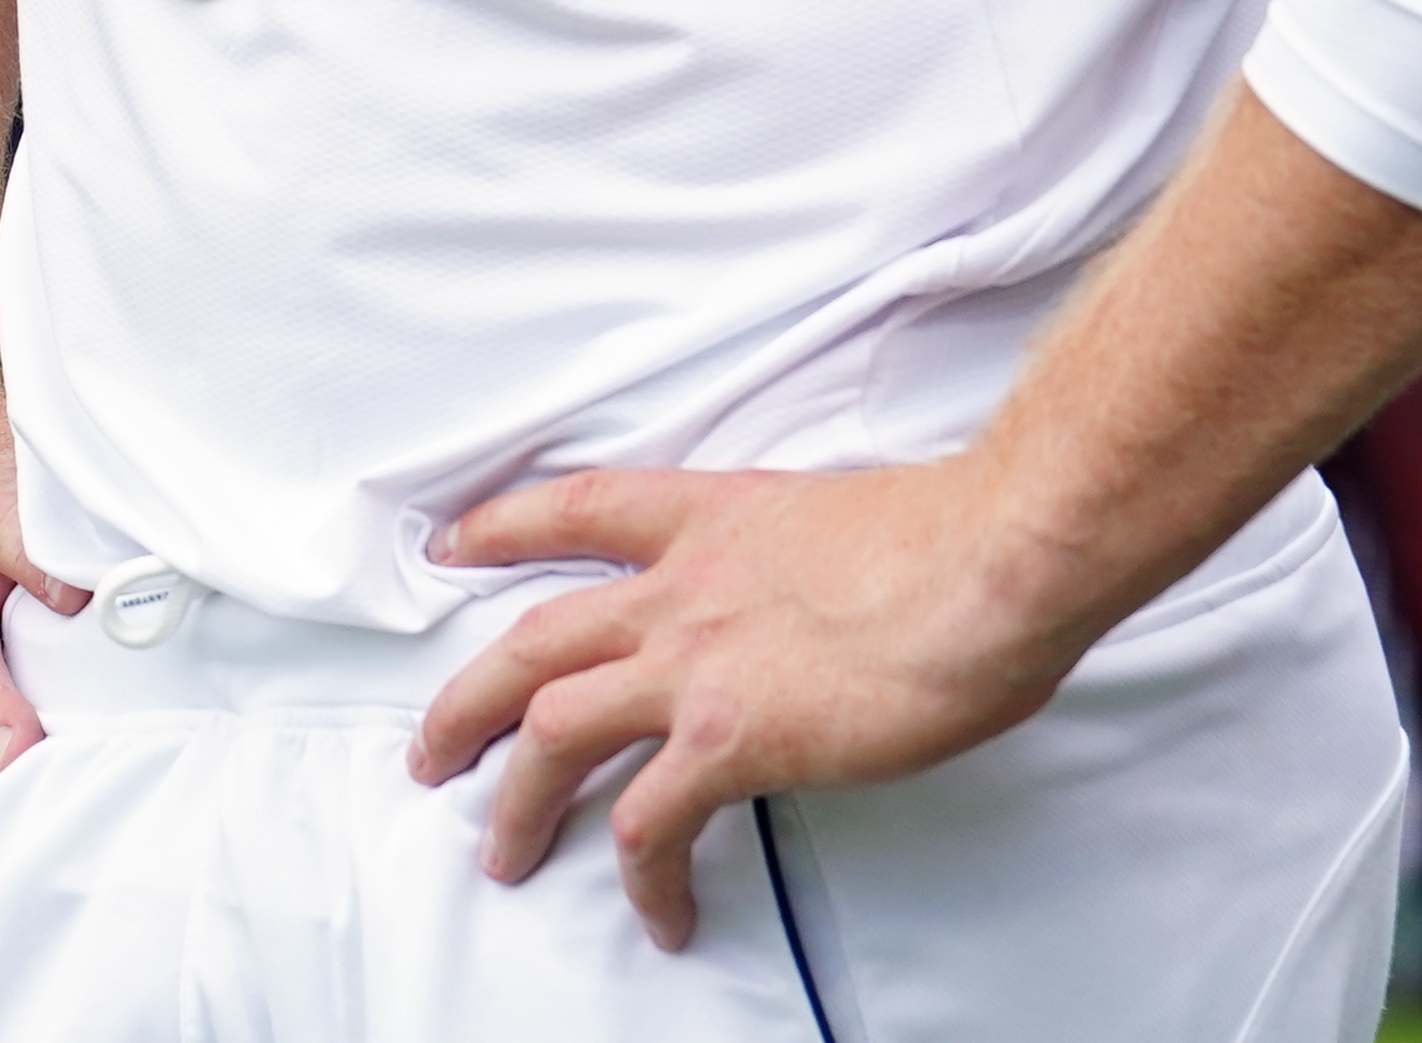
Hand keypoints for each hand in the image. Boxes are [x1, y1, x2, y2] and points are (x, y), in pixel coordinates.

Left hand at [406, 462, 1091, 948]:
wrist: (989, 563)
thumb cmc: (953, 538)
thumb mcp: (841, 520)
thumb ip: (798, 563)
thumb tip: (819, 606)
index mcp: (708, 519)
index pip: (574, 510)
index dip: (501, 528)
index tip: (454, 544)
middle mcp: (678, 588)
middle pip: (530, 642)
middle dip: (466, 700)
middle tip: (432, 746)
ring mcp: (692, 664)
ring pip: (551, 732)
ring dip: (516, 801)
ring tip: (502, 852)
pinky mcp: (729, 738)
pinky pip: (652, 823)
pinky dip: (643, 876)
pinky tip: (659, 911)